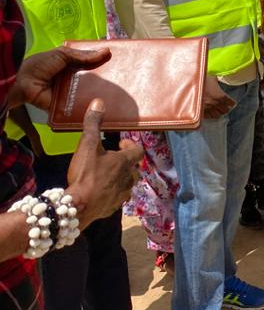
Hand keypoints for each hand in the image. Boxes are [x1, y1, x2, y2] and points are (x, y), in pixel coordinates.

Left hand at [8, 45, 110, 111]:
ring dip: (100, 93)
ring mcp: (70, 93)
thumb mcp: (62, 54)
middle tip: (123, 80)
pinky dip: (90, 107)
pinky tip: (105, 107)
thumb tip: (106, 51)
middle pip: (92, 79)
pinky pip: (80, 106)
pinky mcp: (67, 106)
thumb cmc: (41, 65)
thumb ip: (82, 55)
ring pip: (89, 93)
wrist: (23, 83)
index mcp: (70, 64)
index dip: (102, 63)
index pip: (90, 64)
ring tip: (119, 95)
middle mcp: (72, 78)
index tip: (118, 63)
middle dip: (105, 80)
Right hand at [67, 99, 142, 229]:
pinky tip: (99, 192)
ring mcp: (122, 195)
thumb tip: (99, 102)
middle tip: (112, 158)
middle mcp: (128, 178)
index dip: (130, 145)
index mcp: (125, 162)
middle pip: (134, 168)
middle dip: (125, 163)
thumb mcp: (88, 145)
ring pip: (127, 184)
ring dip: (119, 178)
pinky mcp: (113, 207)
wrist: (79, 207)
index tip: (120, 143)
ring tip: (106, 174)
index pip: (138, 151)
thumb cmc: (86, 174)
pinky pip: (116, 198)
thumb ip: (93, 124)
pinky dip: (111, 193)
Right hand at [203, 75, 234, 118]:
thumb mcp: (211, 77)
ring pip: (217, 115)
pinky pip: (209, 116)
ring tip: (218, 110)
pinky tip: (210, 112)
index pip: (231, 103)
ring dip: (219, 112)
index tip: (231, 102)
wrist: (189, 87)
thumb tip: (219, 76)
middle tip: (225, 106)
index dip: (231, 102)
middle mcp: (216, 104)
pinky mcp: (201, 112)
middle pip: (225, 110)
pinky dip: (211, 115)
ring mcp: (208, 109)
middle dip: (226, 108)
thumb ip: (216, 79)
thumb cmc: (200, 81)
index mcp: (221, 96)